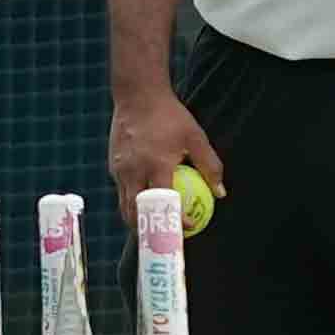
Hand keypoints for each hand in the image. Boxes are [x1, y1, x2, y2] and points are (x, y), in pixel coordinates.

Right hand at [110, 85, 223, 226]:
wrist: (137, 95)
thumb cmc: (170, 116)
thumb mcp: (195, 137)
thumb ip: (209, 165)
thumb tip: (220, 193)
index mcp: (156, 166)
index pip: (165, 204)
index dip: (176, 221)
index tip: (189, 228)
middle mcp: (134, 171)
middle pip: (137, 214)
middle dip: (149, 232)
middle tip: (167, 239)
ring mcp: (120, 170)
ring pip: (125, 206)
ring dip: (138, 221)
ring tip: (154, 230)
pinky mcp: (113, 166)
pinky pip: (122, 191)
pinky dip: (133, 202)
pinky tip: (145, 205)